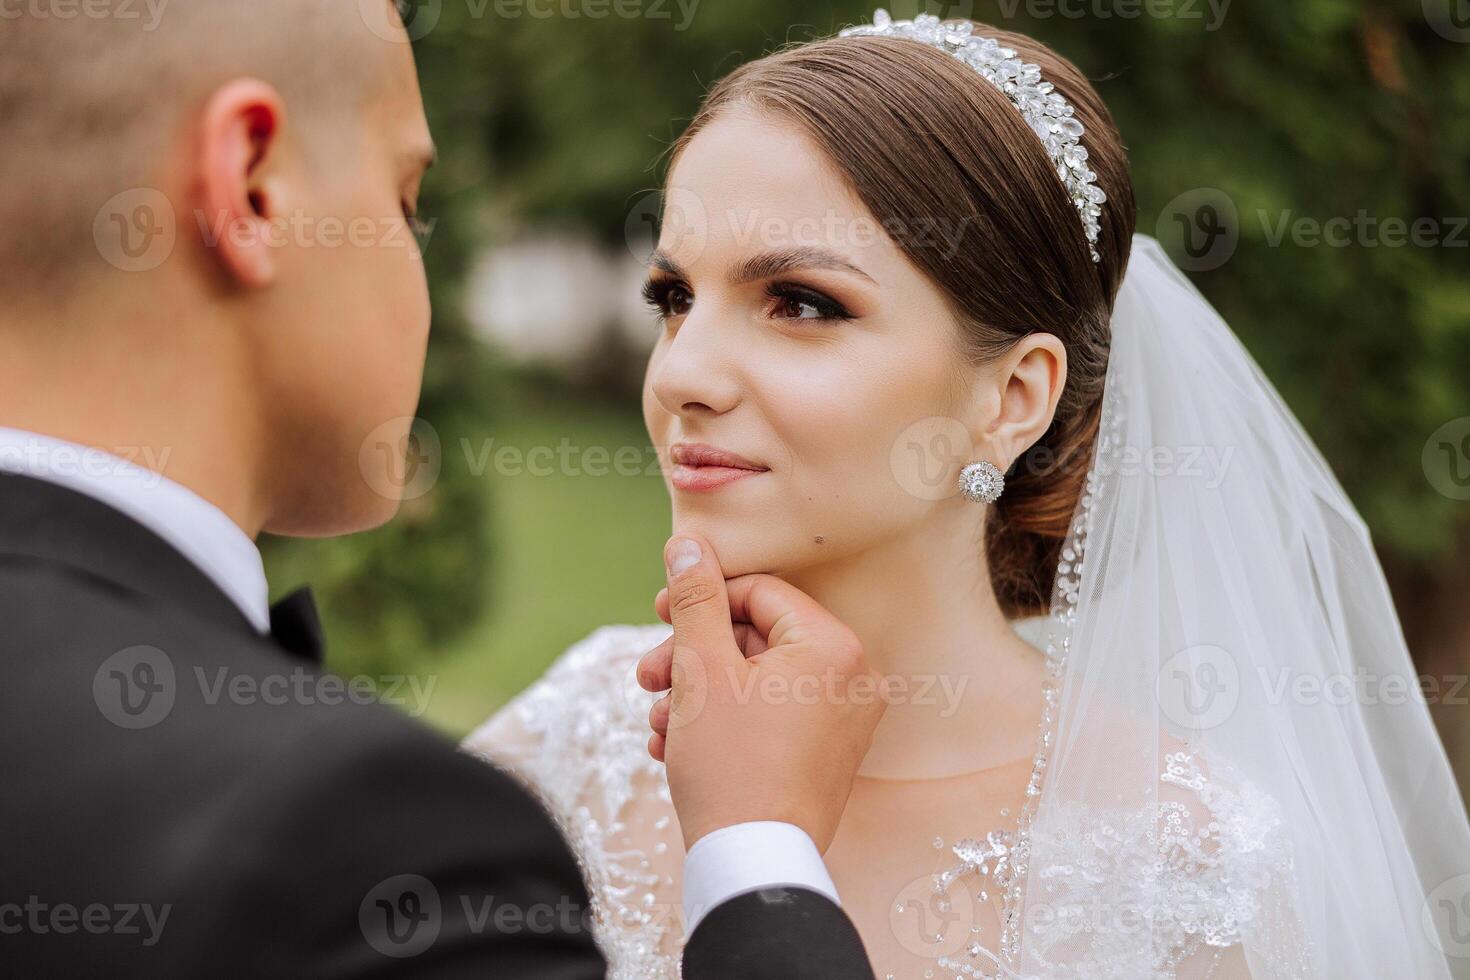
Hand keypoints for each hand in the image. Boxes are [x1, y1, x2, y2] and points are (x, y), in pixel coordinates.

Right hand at [637, 533, 886, 853]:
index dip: (701, 599)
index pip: (759, 593)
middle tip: (647, 678)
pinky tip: (674, 745)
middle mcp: (853, 678)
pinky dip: (723, 721)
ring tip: (656, 723)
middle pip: (755, 638)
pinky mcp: (826, 754)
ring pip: (756, 680)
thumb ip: (694, 599)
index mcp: (833, 647)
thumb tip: (687, 544)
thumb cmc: (730, 766)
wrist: (753, 864)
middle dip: (691, 657)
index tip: (655, 614)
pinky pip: (771, 716)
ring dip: (697, 693)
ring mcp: (844, 720)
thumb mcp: (701, 670)